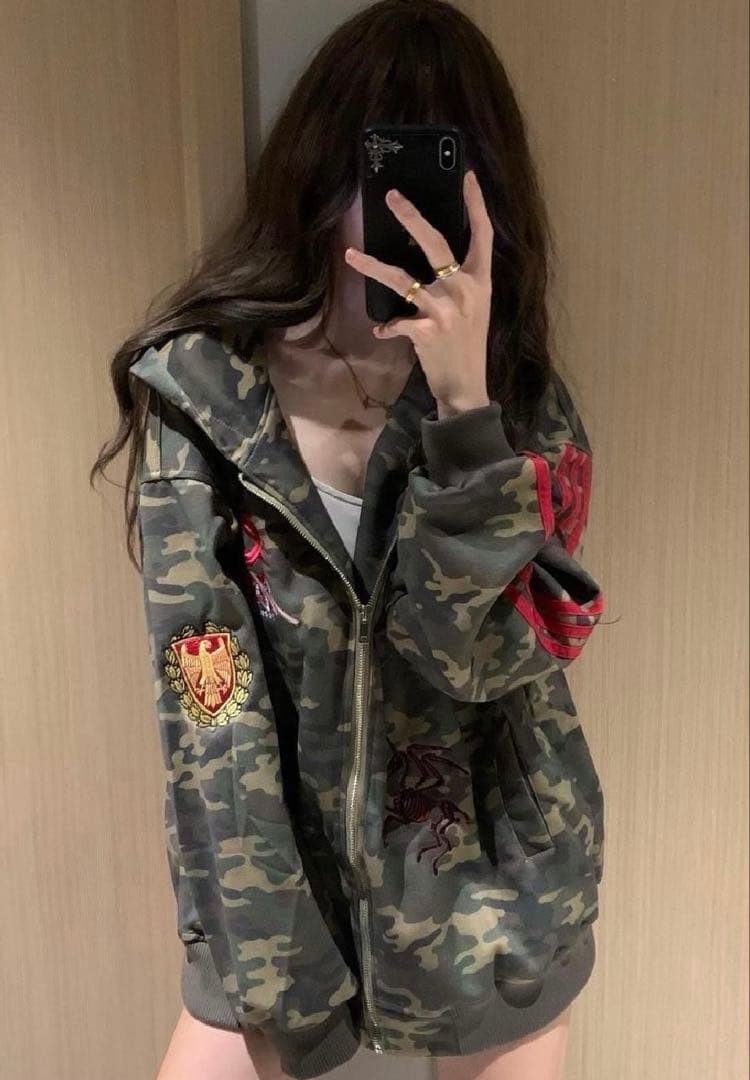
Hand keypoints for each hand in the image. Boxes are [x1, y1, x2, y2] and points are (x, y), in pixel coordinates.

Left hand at [343, 169, 493, 412]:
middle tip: (391, 196)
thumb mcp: (473, 309)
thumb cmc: (466, 345)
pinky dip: (388, 326)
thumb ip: (458, 284)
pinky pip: (397, 320)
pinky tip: (383, 331)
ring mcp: (445, 310)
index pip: (482, 234)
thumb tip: (431, 261)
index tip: (465, 176)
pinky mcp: (426, 330)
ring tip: (351, 254)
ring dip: (373, 266)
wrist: (467, 386)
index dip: (476, 204)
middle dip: (412, 216)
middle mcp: (464, 290)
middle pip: (436, 243)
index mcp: (480, 281)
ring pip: (402, 279)